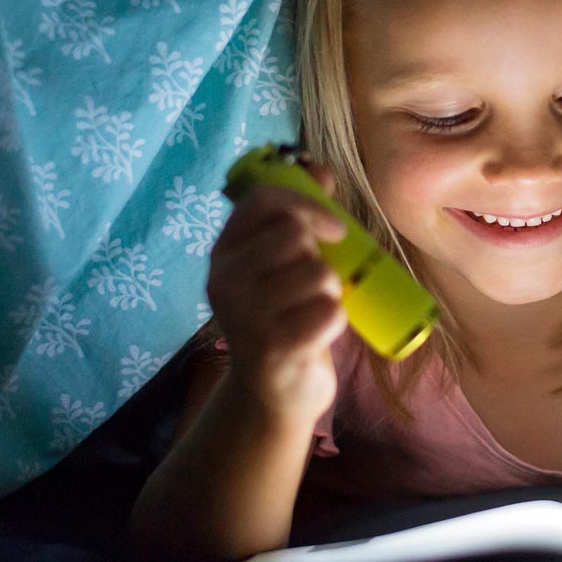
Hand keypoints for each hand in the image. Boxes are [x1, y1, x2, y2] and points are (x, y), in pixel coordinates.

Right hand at [206, 156, 349, 422]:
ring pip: (319, 274)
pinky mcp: (272, 350)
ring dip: (332, 293)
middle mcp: (224, 280)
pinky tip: (316, 337)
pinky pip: (330, 312)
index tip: (335, 229)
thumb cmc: (285, 318)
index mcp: (224, 252)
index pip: (263, 199)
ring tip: (313, 313)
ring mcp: (244, 316)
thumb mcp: (282, 266)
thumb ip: (297, 217)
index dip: (308, 204)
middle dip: (322, 259)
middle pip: (296, 235)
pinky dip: (337, 323)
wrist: (273, 393)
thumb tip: (318, 168)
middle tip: (314, 287)